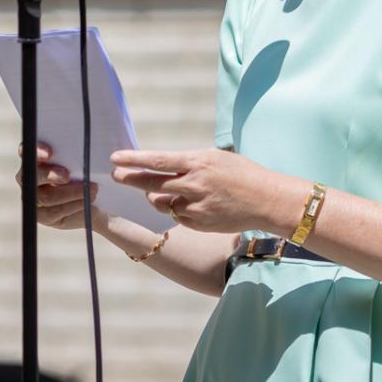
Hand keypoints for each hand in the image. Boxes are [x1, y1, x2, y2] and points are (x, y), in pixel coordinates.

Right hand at [15, 143, 107, 233]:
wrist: (101, 198)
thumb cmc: (94, 172)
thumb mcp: (94, 161)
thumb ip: (91, 154)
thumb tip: (99, 153)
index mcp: (39, 156)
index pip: (27, 150)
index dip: (36, 151)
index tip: (49, 153)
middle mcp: (32, 176)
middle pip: (31, 175)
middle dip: (48, 175)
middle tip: (66, 176)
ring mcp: (35, 197)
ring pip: (45, 197)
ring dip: (70, 193)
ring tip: (92, 190)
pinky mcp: (43, 215)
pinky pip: (54, 212)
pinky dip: (73, 207)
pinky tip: (87, 203)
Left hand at [112, 148, 302, 234]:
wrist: (266, 200)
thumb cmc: (243, 174)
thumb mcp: (216, 158)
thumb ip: (189, 163)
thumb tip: (164, 165)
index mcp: (198, 162)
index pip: (157, 160)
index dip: (133, 159)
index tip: (115, 158)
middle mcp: (193, 184)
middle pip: (150, 182)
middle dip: (130, 178)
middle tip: (116, 174)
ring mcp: (194, 206)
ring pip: (160, 202)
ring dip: (156, 196)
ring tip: (162, 191)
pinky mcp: (197, 223)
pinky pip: (176, 215)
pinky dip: (176, 209)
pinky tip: (189, 204)